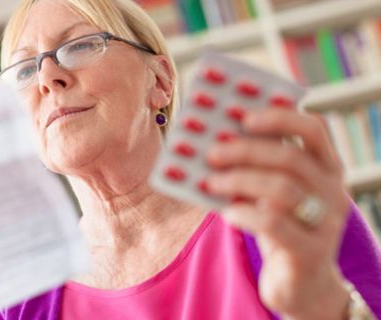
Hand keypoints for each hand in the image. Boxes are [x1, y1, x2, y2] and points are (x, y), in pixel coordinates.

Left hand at [206, 108, 350, 318]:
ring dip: (240, 181)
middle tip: (213, 151)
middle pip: (291, 158)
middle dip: (247, 150)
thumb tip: (215, 139)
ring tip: (210, 181)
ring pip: (282, 190)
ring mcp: (325, 223)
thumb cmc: (280, 228)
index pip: (314, 130)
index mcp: (326, 168)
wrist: (300, 284)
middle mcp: (333, 191)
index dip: (280, 117)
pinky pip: (274, 225)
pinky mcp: (310, 252)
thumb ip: (256, 168)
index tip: (244, 114)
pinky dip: (245, 214)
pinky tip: (226, 213)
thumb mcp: (272, 194)